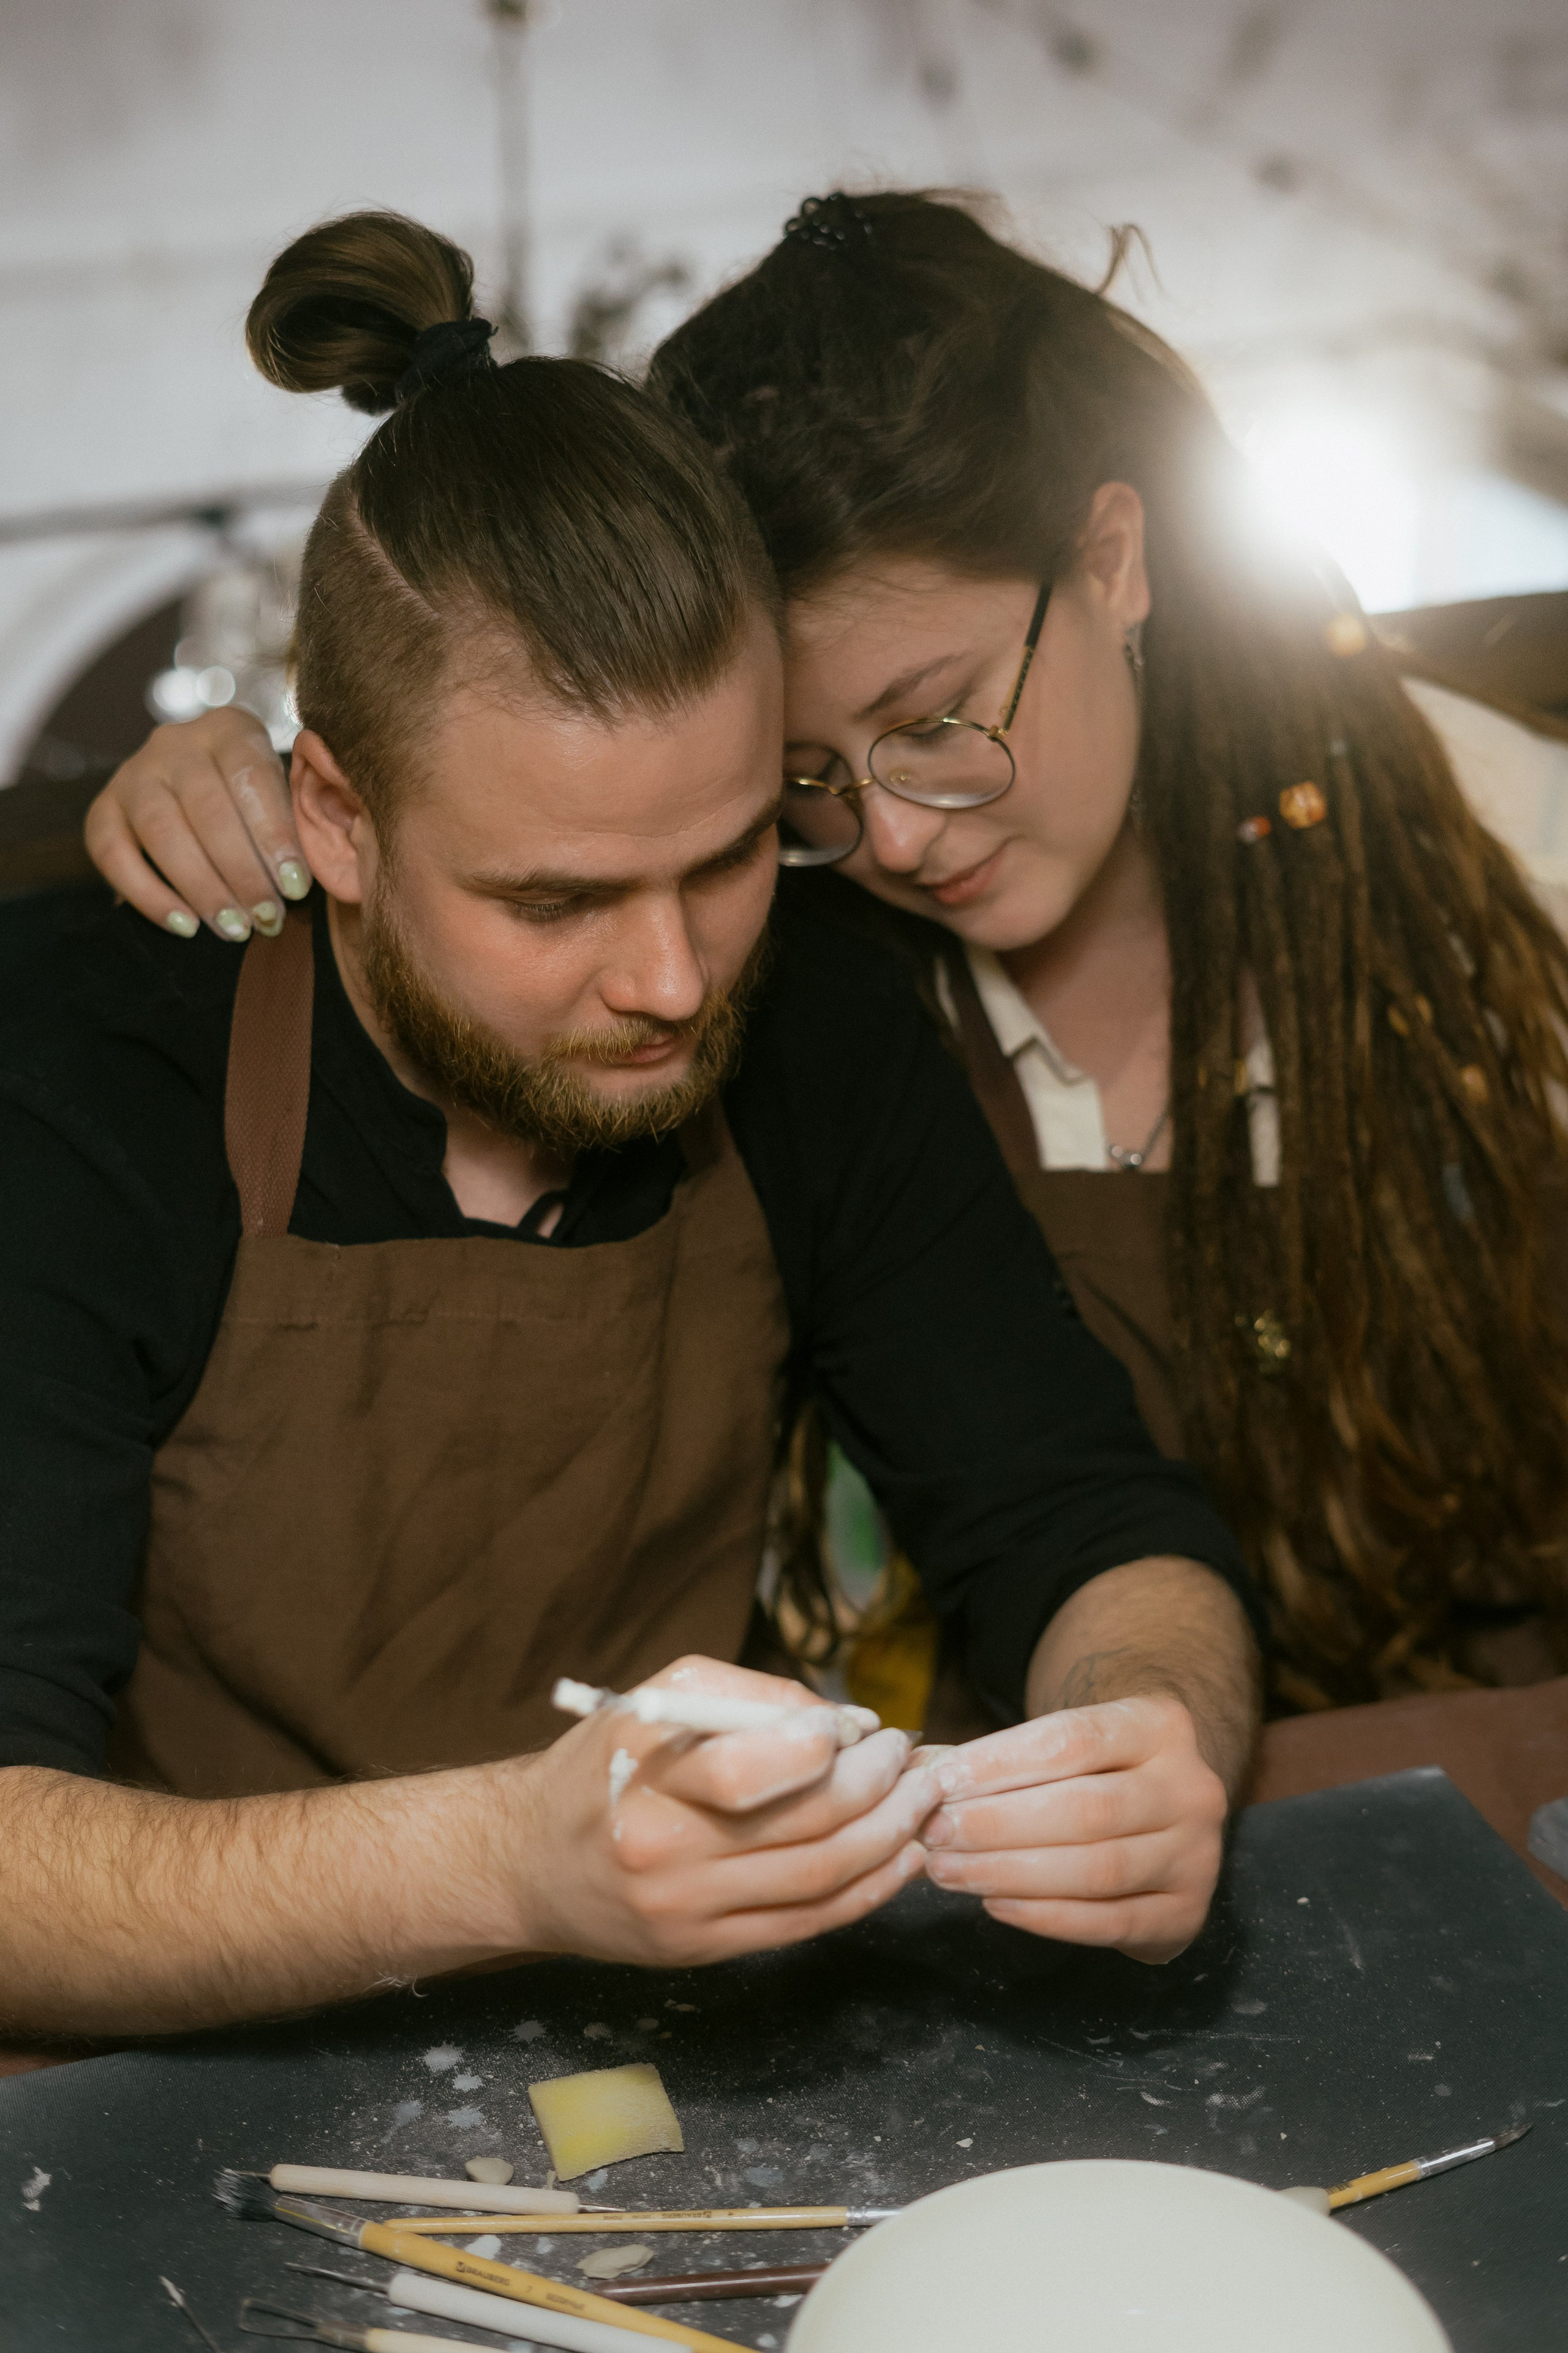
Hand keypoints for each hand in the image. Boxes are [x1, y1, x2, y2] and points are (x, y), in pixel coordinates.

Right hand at [84, 709, 306, 942]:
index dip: (274, 834)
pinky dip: (149, 895)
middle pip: (206, 808)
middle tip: (267, 919)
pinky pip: (113, 854)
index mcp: (230, 729)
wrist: (198, 793)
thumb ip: (301, 824)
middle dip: (241, 872)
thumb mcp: (288, 795)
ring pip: (161, 830)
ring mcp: (132, 773)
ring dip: (201, 887)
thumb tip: (311, 879)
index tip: (296, 887)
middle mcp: (175, 742)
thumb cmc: (259, 804)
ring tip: (234, 928)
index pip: (251, 775)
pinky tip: (185, 926)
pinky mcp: (102, 809)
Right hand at [496, 1657, 938, 1968]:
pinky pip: (805, 1924)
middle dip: (879, 1791)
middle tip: (913, 1761)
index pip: (750, 1771)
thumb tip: (844, 1721)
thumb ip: (750, 1698)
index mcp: (649, 1778)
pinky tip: (899, 1860)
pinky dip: (866, 1891)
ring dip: (889, 1841)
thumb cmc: (600, 1765)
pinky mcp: (703, 1951)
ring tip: (921, 1804)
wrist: (527, 1862)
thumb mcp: (655, 1701)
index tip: (859, 1728)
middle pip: (805, 1829)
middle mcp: (665, 1851)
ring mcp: (686, 1912)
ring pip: (819, 1881)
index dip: (822, 1748)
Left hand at [918, 1694, 1226, 1963]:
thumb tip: (917, 1771)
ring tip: (948, 1871)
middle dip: (997, 1825)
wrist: (1166, 1805)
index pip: (1071, 1741)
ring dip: (1010, 1873)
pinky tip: (995, 1905)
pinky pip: (1109, 1922)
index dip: (999, 1763)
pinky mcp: (1187, 1914)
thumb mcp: (1062, 1742)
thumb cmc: (1094, 1769)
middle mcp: (1190, 1789)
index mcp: (1160, 1726)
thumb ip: (998, 1757)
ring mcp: (1196, 1856)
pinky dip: (1046, 1917)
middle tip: (933, 1834)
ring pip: (1097, 1869)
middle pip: (1085, 1810)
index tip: (937, 1781)